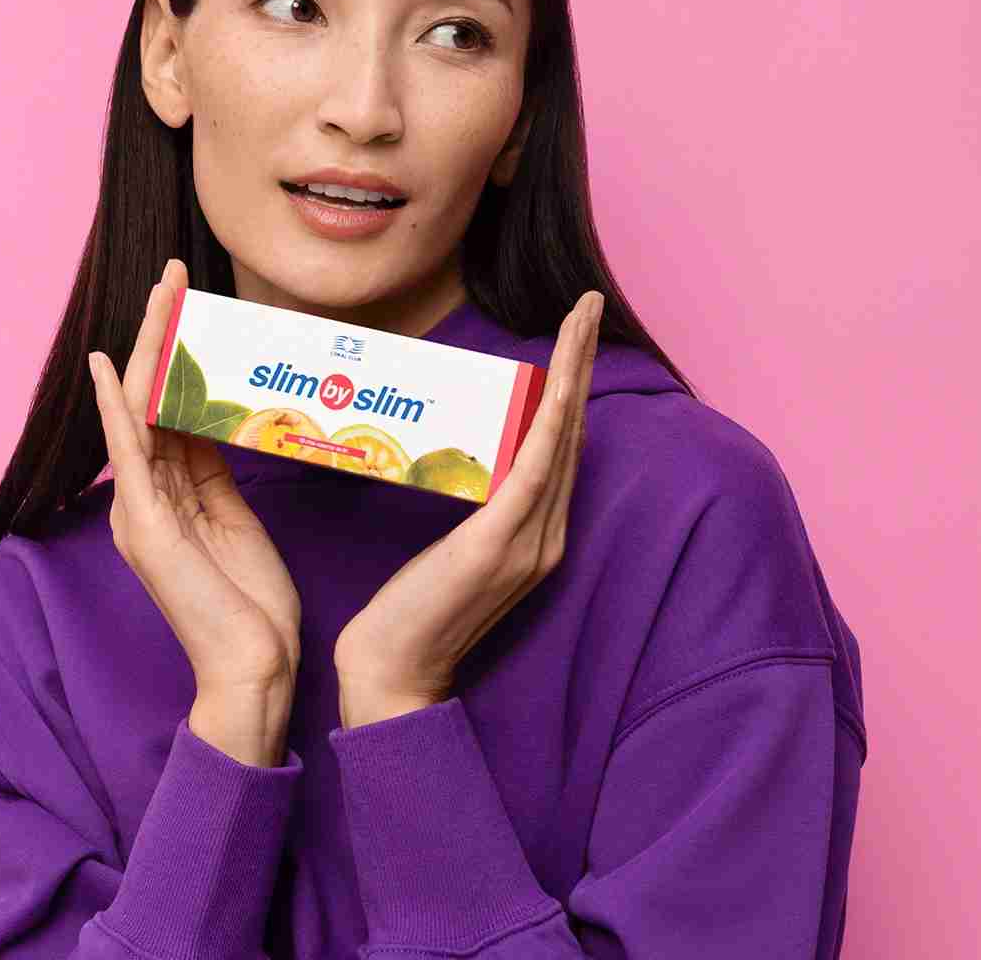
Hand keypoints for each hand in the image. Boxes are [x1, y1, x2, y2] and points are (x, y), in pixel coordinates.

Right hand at [87, 259, 302, 702]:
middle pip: (147, 396)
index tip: (194, 304)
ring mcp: (139, 510)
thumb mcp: (238, 524)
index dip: (179, 353)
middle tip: (175, 273)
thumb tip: (219, 422)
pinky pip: (126, 450)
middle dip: (160, 331)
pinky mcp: (145, 525)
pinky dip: (115, 404)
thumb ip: (217, 476)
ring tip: (162, 290)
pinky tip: (107, 365)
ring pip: (137, 407)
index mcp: (168, 498)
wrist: (252, 671)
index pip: (169, 408)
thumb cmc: (253, 609)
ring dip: (148, 345)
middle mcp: (143, 498)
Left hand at [333, 290, 602, 727]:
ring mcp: (529, 542)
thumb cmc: (406, 614)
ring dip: (575, 373)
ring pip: (564, 438)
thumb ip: (468, 510)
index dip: (573, 388)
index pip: (561, 446)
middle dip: (583, 363)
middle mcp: (546, 536)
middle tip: (587, 305)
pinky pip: (537, 468)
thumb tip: (460, 459)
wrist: (393, 675)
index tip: (574, 334)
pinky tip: (559, 383)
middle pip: (574, 432)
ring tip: (580, 320)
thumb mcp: (448, 550)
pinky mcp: (499, 545)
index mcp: (535, 536)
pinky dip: (553, 420)